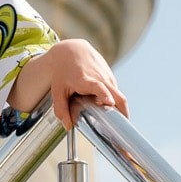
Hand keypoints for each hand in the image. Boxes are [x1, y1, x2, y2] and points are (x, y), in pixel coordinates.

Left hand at [9, 39, 128, 127]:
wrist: (71, 50)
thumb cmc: (63, 71)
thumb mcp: (57, 91)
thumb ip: (61, 110)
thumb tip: (68, 127)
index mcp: (85, 80)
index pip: (99, 87)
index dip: (105, 95)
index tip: (109, 103)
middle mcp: (100, 77)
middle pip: (118, 96)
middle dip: (123, 113)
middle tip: (121, 131)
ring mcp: (108, 76)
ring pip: (118, 96)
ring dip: (118, 109)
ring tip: (112, 120)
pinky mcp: (111, 76)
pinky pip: (116, 91)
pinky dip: (114, 100)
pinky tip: (106, 106)